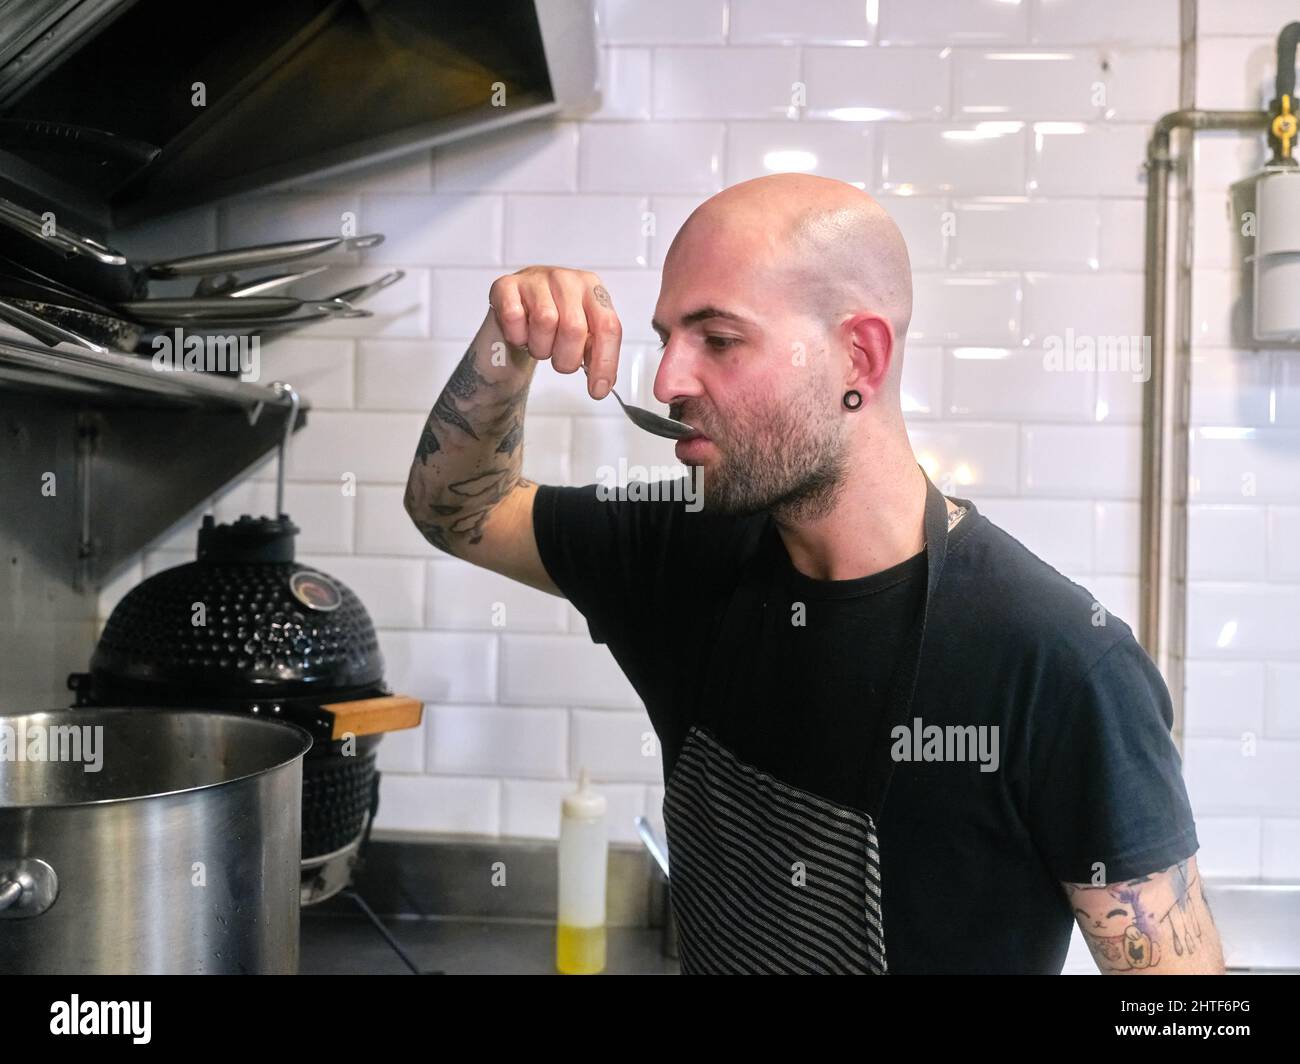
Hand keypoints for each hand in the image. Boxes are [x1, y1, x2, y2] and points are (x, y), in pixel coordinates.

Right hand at [488, 266, 620, 398]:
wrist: (520, 304)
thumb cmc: (554, 318)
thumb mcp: (583, 333)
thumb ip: (596, 353)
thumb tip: (602, 383)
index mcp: (592, 289)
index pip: (607, 326)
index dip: (604, 362)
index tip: (598, 389)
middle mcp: (566, 280)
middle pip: (574, 328)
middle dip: (566, 358)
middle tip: (558, 358)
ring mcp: (536, 279)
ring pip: (544, 322)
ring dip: (540, 347)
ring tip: (539, 342)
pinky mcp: (506, 285)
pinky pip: (514, 317)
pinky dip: (516, 335)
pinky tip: (521, 332)